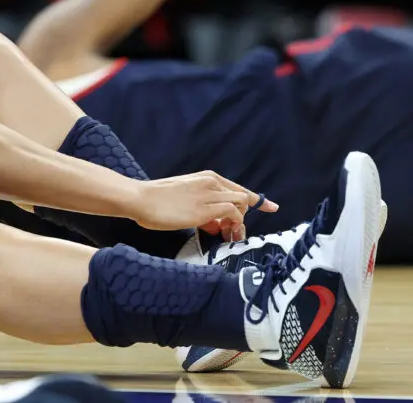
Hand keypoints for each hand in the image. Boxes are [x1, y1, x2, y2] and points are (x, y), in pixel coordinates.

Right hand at [130, 171, 277, 238]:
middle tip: (229, 233)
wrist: (141, 199)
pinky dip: (234, 225)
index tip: (271, 207)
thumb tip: (215, 221)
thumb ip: (202, 205)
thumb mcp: (184, 196)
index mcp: (206, 177)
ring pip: (240, 205)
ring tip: (226, 235)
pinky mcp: (207, 208)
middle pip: (242, 198)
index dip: (257, 199)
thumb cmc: (157, 199)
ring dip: (238, 223)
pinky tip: (224, 235)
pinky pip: (233, 214)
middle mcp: (212, 182)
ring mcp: (210, 194)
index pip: (237, 188)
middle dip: (242, 217)